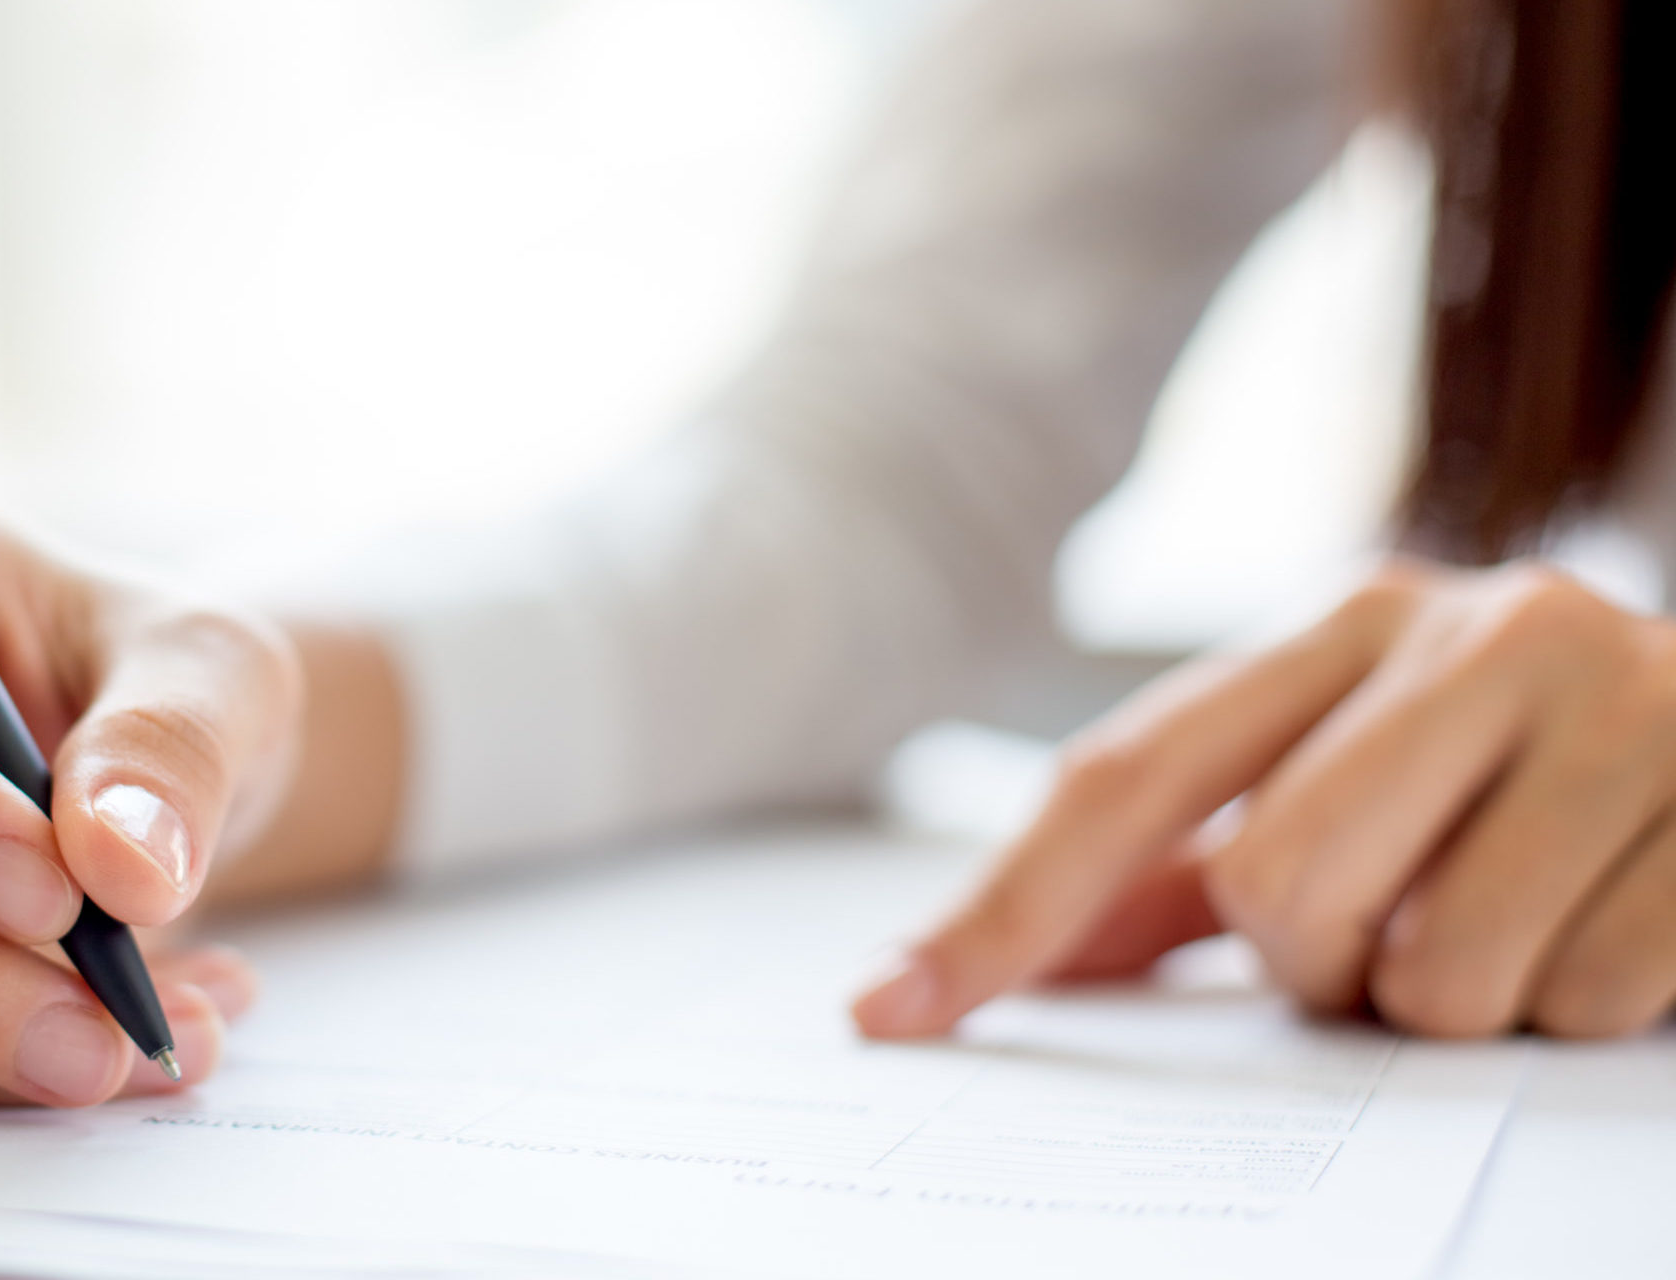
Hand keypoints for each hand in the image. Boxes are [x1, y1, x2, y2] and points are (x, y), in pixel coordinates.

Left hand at [854, 558, 1675, 1039]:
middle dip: (1324, 966)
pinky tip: (1615, 922)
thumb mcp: (1360, 779)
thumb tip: (983, 964)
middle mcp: (1473, 627)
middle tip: (1399, 937)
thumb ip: (1181, 869)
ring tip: (1520, 920)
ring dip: (1456, 1000)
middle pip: (1276, 888)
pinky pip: (1584, 995)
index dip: (1005, 906)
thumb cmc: (1529, 777)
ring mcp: (1615, 700)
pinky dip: (1582, 1004)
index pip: (1125, 778)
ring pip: (1434, 970)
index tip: (893, 1009)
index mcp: (1346, 620)